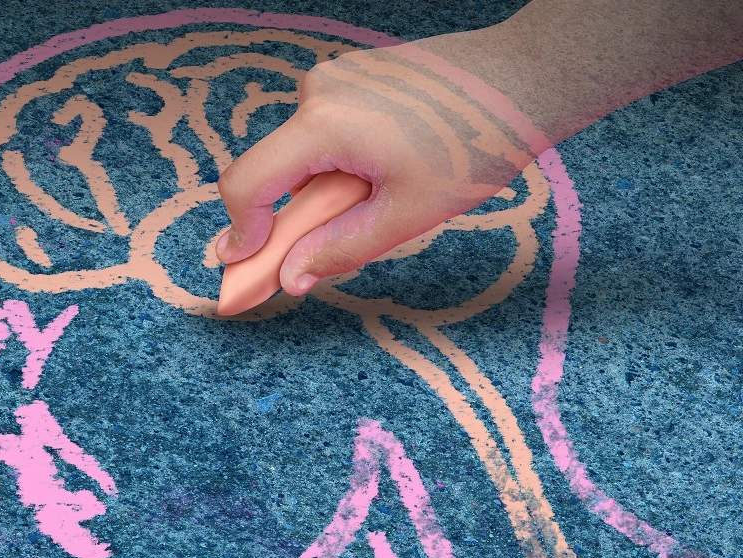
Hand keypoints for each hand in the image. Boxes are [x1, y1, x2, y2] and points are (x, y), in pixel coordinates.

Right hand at [215, 39, 535, 295]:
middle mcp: (317, 92)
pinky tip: (389, 168)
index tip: (243, 265)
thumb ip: (339, 250)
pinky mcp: (353, 75)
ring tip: (386, 196)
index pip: (248, 184)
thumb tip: (291, 278)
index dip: (240, 232)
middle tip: (335, 243)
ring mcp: (335, 78)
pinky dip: (341, 163)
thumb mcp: (406, 214)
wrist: (522, 79)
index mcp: (323, 124)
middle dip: (297, 215)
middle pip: (276, 170)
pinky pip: (326, 131)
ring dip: (326, 189)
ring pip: (304, 153)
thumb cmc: (475, 144)